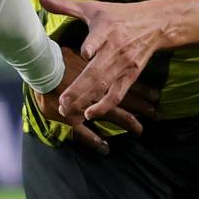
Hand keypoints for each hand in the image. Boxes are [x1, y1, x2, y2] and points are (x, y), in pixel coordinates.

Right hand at [33, 45, 158, 154]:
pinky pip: (84, 133)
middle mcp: (98, 93)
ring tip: (140, 130)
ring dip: (127, 123)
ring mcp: (85, 107)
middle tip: (156, 114)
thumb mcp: (82, 51)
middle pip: (125, 101)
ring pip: (112, 116)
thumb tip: (104, 52)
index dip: (143, 91)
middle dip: (142, 108)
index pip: (127, 83)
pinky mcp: (70, 118)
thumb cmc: (60, 57)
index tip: (156, 96)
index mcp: (102, 76)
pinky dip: (94, 141)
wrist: (41, 68)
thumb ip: (95, 53)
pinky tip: (105, 148)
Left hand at [40, 0, 168, 123]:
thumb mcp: (93, 8)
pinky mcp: (131, 75)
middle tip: (62, 103)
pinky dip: (104, 105)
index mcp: (106, 29)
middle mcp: (115, 49)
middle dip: (79, 88)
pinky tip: (89, 114)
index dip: (92, 46)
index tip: (85, 52)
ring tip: (67, 110)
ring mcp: (123, 65)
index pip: (99, 39)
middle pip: (96, 71)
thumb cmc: (119, 15)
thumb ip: (66, 6)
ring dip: (86, 100)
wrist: (154, 24)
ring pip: (104, 86)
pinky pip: (117, 94)